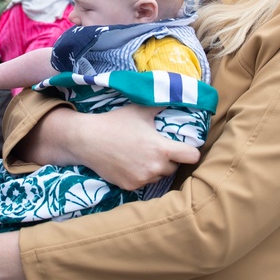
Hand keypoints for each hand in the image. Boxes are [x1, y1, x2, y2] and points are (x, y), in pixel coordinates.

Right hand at [27, 103, 201, 190]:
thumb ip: (161, 103)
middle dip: (169, 159)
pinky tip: (130, 164)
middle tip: (156, 148)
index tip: (184, 148)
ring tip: (141, 156)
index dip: (190, 151)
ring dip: (155, 169)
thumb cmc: (115, 122)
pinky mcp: (130, 187)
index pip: (192, 157)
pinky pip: (143, 183)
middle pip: (174, 168)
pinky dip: (140, 176)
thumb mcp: (140, 109)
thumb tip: (178, 93)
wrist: (87, 139)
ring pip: (158, 177)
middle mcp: (155, 167)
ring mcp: (142, 179)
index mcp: (162, 149)